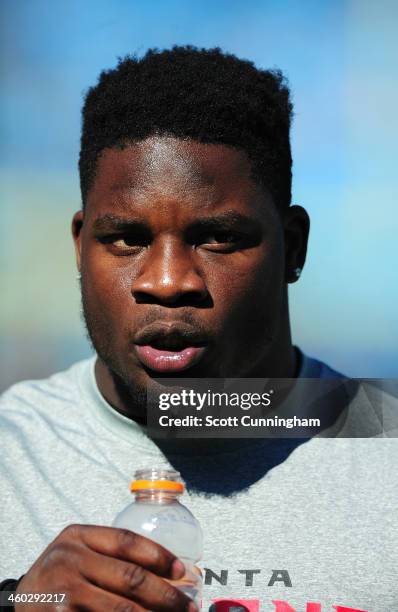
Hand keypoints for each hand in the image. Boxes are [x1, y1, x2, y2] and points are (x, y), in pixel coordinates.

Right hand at [15, 524, 196, 610]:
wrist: (21, 602)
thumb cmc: (60, 576)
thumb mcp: (78, 554)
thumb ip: (111, 556)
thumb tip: (168, 572)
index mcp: (78, 536)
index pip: (127, 541)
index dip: (159, 556)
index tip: (182, 571)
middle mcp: (70, 559)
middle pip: (130, 577)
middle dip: (165, 594)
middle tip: (186, 606)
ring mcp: (64, 591)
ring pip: (122, 608)